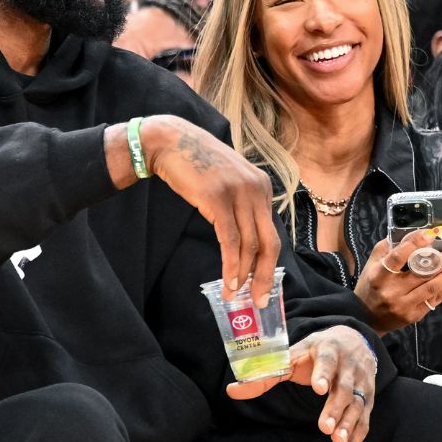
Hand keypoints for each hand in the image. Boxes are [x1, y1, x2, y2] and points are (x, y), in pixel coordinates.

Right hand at [119, 116, 280, 306]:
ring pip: (249, 244)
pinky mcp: (217, 198)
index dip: (268, 262)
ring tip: (234, 293)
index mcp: (262, 186)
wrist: (170, 142)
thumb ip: (241, 203)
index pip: (271, 232)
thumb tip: (246, 239)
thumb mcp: (228, 181)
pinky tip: (227, 280)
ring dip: (243, 274)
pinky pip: (229, 240)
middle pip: (269, 241)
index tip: (261, 283)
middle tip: (259, 299)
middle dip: (265, 275)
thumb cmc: (196, 164)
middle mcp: (256, 189)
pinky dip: (230, 264)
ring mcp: (238, 193)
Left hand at [228, 326, 377, 441]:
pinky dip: (358, 434)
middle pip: (343, 387)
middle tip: (324, 427)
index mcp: (327, 349)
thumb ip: (266, 373)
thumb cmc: (315, 350)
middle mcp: (348, 365)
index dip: (322, 374)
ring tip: (336, 440)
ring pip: (357, 404)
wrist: (353, 339)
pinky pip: (365, 418)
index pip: (326, 361)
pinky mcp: (367, 397)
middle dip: (334, 408)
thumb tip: (232, 391)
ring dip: (348, 423)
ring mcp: (360, 382)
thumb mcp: (292, 355)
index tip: (317, 388)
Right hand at [354, 231, 441, 333]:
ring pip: (434, 286)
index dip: (416, 243)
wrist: (367, 319)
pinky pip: (437, 298)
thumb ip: (388, 248)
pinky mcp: (416, 315)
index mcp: (379, 275)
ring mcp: (405, 304)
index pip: (398, 257)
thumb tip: (411, 232)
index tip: (434, 232)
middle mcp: (392, 291)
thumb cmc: (370, 285)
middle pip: (423, 272)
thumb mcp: (371, 264)